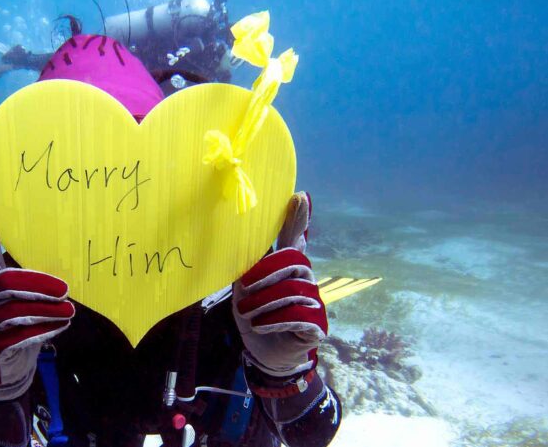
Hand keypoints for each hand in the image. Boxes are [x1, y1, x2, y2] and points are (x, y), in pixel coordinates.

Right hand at [0, 201, 74, 400]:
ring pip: (15, 309)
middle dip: (39, 284)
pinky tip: (59, 327)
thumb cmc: (24, 329)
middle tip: (65, 290)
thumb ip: (34, 286)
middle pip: (6, 282)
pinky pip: (19, 334)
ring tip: (69, 311)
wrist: (12, 370)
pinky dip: (43, 329)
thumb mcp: (28, 304)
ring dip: (47, 309)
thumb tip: (63, 271)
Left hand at [232, 192, 326, 378]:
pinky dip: (276, 321)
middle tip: (244, 292)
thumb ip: (245, 269)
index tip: (298, 196)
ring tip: (249, 316)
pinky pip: (300, 317)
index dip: (296, 219)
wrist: (265, 355)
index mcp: (286, 269)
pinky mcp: (316, 327)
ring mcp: (314, 304)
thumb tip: (234, 241)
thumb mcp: (244, 291)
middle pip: (293, 263)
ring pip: (294, 291)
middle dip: (266, 275)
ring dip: (266, 303)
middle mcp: (306, 281)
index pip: (293, 239)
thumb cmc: (256, 317)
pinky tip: (262, 326)